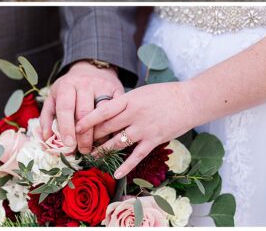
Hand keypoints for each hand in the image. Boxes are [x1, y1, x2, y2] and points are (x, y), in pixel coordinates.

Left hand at [40, 61, 124, 153]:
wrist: (90, 69)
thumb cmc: (69, 89)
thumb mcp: (53, 97)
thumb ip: (47, 118)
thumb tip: (46, 138)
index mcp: (67, 85)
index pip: (66, 108)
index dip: (66, 128)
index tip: (68, 145)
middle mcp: (85, 83)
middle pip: (85, 113)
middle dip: (84, 136)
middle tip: (83, 151)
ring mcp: (103, 85)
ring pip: (103, 113)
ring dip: (99, 133)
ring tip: (96, 146)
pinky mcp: (117, 89)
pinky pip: (116, 110)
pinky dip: (113, 125)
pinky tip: (108, 135)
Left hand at [75, 81, 197, 179]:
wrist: (189, 100)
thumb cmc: (165, 94)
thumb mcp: (142, 93)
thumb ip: (126, 102)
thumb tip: (108, 112)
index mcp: (131, 99)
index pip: (104, 110)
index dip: (88, 119)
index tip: (76, 126)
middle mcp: (135, 113)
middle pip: (107, 127)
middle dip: (92, 137)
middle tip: (81, 143)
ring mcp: (144, 128)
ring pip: (118, 142)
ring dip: (103, 150)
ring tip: (92, 156)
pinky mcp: (154, 140)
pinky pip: (136, 155)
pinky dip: (125, 166)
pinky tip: (116, 173)